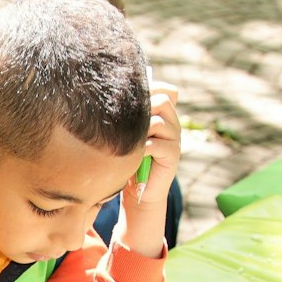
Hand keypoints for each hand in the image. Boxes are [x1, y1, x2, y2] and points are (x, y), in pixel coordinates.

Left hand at [116, 83, 179, 252]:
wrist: (139, 193)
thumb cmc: (127, 161)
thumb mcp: (126, 135)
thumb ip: (126, 117)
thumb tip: (106, 94)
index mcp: (164, 115)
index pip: (166, 90)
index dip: (151, 88)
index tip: (129, 97)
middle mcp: (173, 123)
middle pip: (163, 100)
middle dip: (143, 108)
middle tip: (124, 121)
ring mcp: (175, 139)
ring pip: (160, 121)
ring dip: (140, 129)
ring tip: (127, 141)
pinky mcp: (173, 156)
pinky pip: (158, 144)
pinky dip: (142, 148)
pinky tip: (132, 155)